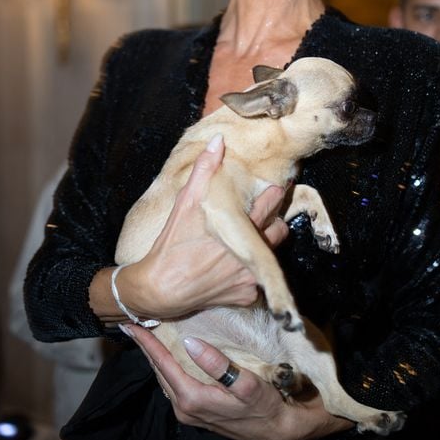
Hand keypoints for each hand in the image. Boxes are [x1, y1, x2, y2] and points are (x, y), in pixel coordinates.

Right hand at [92, 135, 288, 320]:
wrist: (160, 289)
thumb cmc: (171, 245)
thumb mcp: (185, 203)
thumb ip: (204, 170)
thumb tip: (218, 142)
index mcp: (240, 227)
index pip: (272, 204)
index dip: (274, 196)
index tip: (274, 191)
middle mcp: (250, 254)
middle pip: (278, 231)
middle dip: (271, 222)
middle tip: (259, 218)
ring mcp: (250, 277)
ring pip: (270, 256)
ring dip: (263, 247)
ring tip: (246, 241)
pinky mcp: (246, 296)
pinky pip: (257, 281)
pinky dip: (248, 273)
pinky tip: (231, 269)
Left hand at [123, 326, 351, 439]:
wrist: (276, 431)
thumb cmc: (264, 405)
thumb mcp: (245, 384)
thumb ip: (217, 365)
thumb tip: (190, 343)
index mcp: (191, 398)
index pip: (163, 364)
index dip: (146, 343)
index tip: (130, 325)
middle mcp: (184, 407)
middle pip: (159, 371)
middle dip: (146, 348)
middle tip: (134, 324)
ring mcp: (188, 412)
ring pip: (165, 378)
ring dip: (156, 358)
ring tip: (147, 336)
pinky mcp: (196, 411)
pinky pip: (174, 384)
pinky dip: (168, 367)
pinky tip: (169, 356)